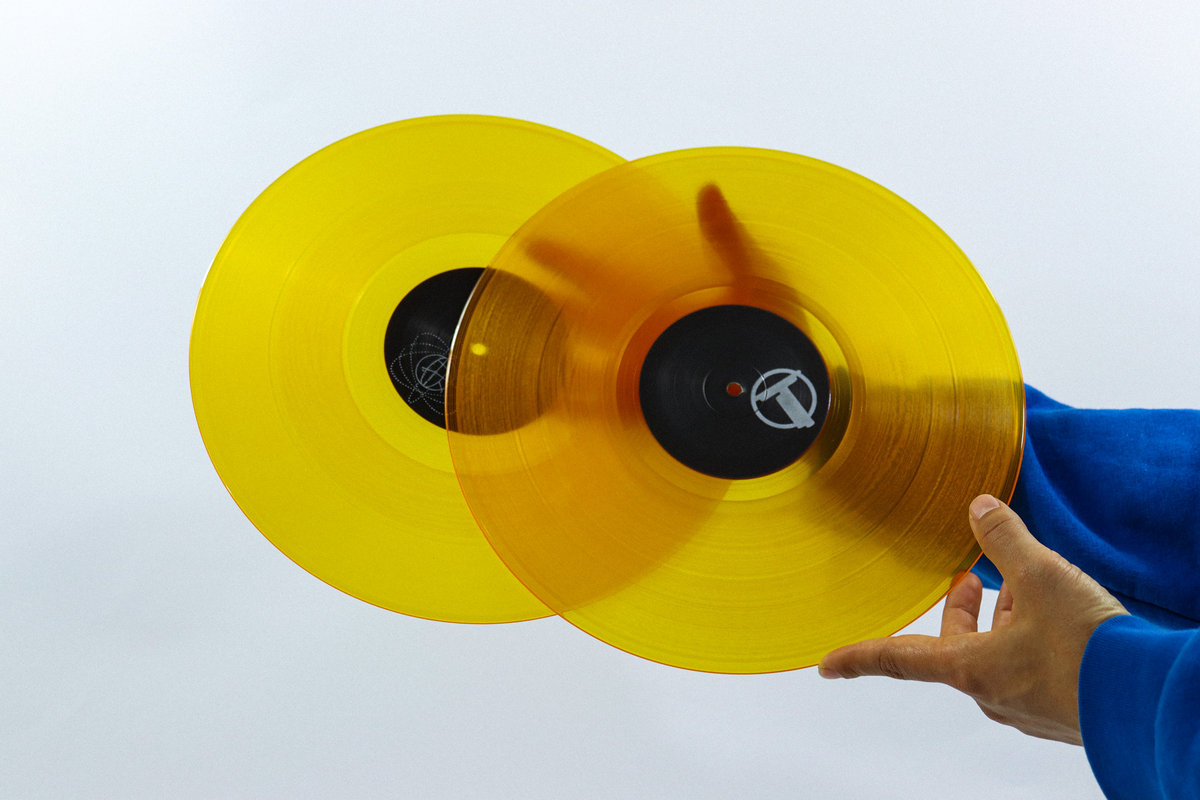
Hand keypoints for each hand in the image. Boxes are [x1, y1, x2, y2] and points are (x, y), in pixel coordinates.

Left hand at [818, 494, 1127, 743]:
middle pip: (955, 648)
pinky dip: (1033, 638)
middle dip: (962, 609)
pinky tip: (1058, 616)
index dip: (859, 657)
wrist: (1147, 699)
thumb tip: (978, 506)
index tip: (827, 665)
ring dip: (1005, 620)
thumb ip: (1004, 539)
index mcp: (969, 668)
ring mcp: (1024, 705)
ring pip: (996, 656)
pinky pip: (1029, 669)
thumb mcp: (1042, 576)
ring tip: (1026, 586)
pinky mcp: (1058, 709)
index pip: (898, 658)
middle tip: (971, 575)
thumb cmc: (1088, 648)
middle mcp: (990, 692)